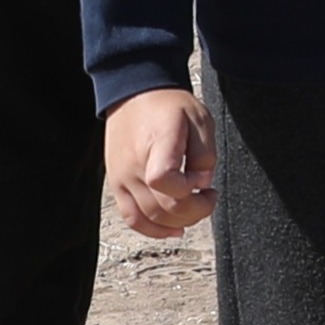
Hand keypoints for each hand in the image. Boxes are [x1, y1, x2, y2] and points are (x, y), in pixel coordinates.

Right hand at [102, 88, 213, 239]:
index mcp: (156, 144)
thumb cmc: (168, 106)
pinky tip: (172, 229)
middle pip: (162, 208)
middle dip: (194, 211)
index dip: (189, 189)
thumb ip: (205, 154)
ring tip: (194, 209)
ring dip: (177, 223)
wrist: (134, 95)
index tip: (203, 181)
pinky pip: (131, 218)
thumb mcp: (200, 120)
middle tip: (208, 197)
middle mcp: (134, 165)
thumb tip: (202, 184)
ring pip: (148, 218)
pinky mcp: (116, 185)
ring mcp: (122, 178)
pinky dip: (152, 229)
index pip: (164, 180)